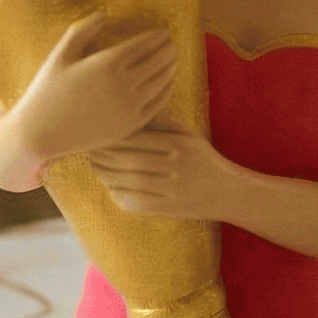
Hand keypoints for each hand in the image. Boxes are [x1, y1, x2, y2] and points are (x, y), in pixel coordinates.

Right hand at [15, 13, 176, 164]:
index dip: (158, 36)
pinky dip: (167, 91)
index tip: (164, 32)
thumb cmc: (47, 90)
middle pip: (158, 61)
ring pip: (162, 82)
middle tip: (172, 44)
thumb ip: (83, 30)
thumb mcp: (61, 54)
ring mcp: (128, 106)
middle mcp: (123, 84)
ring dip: (171, 68)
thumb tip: (103, 13)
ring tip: (173, 60)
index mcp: (108, 63)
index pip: (145, 44)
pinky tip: (168, 84)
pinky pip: (158, 105)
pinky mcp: (130, 125)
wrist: (39, 133)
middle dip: (168, 50)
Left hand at [88, 117, 228, 220]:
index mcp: (179, 145)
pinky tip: (111, 188)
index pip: (138, 139)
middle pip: (131, 160)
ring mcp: (172, 189)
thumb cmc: (204, 160)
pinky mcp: (169, 208)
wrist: (227, 192)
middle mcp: (176, 166)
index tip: (100, 134)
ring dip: (108, 175)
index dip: (115, 138)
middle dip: (106, 156)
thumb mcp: (190, 136)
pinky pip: (138, 202)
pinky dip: (121, 195)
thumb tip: (138, 109)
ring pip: (131, 181)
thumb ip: (165, 123)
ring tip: (96, 167)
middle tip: (90, 150)